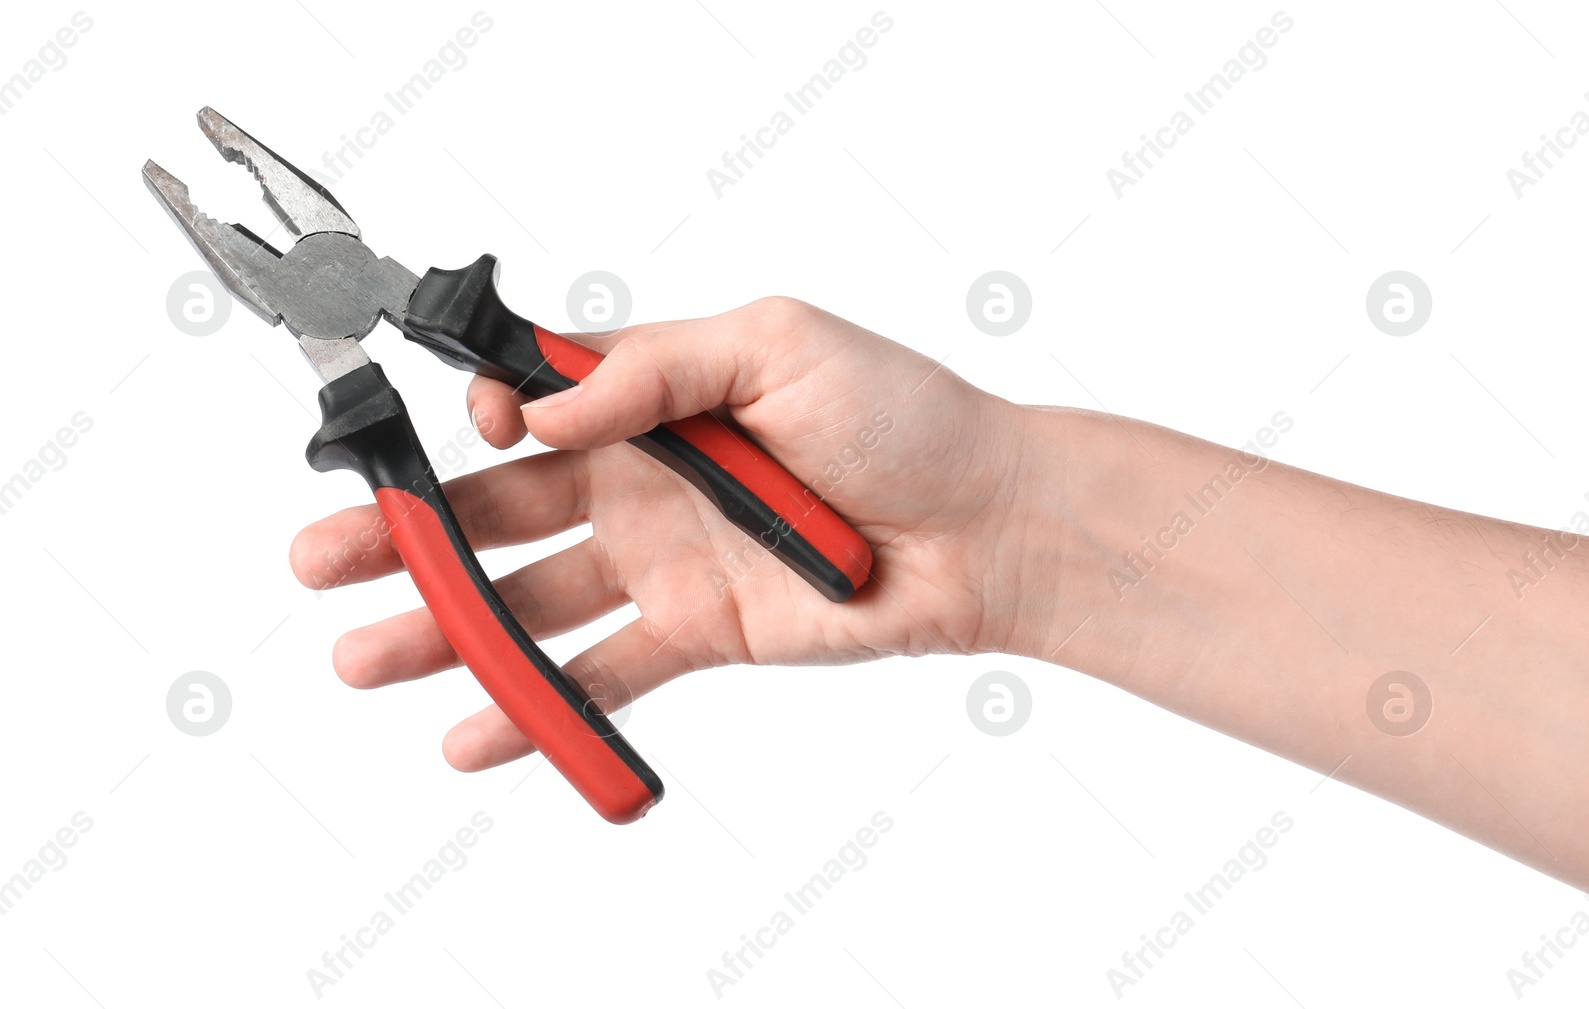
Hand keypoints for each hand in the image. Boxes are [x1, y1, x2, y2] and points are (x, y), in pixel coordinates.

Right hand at [289, 298, 1033, 770]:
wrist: (982, 524)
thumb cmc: (900, 415)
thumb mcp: (776, 343)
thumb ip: (654, 367)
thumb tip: (545, 412)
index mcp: (652, 395)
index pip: (530, 410)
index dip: (478, 424)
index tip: (469, 435)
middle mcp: (641, 478)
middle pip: (499, 510)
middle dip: (407, 533)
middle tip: (324, 558)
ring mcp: (662, 560)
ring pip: (528, 599)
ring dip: (445, 628)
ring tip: (364, 657)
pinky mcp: (695, 634)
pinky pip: (599, 674)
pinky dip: (538, 705)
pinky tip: (475, 730)